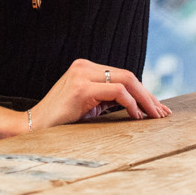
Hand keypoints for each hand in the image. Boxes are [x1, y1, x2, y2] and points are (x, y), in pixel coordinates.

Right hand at [26, 59, 170, 131]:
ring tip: (154, 116)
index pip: (123, 75)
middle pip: (128, 76)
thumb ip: (108, 99)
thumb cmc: (61, 121)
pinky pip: (116, 91)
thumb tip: (138, 105)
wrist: (32, 128)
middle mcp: (84, 66)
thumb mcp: (88, 106)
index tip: (156, 108)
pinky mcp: (81, 88)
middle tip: (162, 113)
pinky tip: (137, 116)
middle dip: (149, 95)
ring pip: (126, 81)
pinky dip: (131, 103)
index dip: (143, 92)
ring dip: (145, 99)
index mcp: (86, 68)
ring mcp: (82, 75)